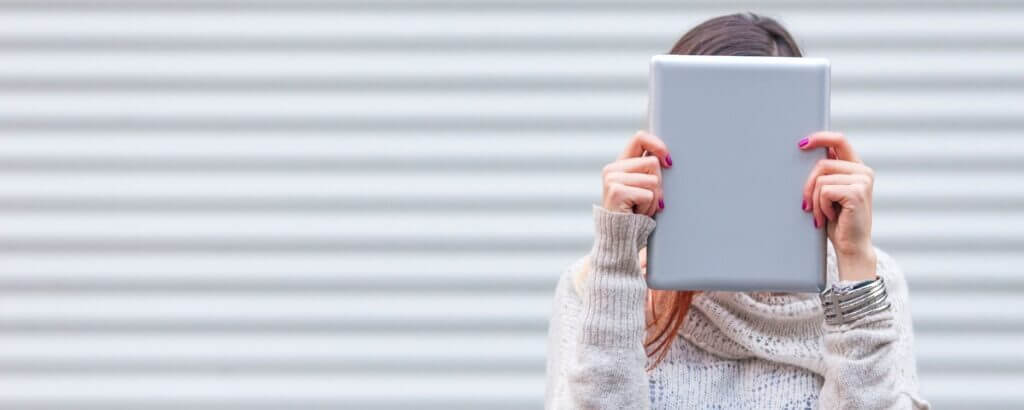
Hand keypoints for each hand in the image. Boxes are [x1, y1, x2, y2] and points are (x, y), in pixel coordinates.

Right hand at [601, 131, 671, 215]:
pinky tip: (638, 213)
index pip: (640, 138)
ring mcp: (612, 179)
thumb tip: (667, 158)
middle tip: (648, 199)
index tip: (668, 162)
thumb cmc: (636, 213)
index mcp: (619, 164)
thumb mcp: (643, 187)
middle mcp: (612, 169)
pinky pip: (648, 194)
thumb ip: (649, 170)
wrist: (620, 238)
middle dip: (658, 184)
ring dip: (654, 198)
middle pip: (653, 162)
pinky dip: (649, 207)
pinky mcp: (616, 191)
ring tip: (641, 208)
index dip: (658, 145)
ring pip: (653, 180)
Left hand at [799, 131, 876, 280]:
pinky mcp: (857, 192)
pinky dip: (820, 207)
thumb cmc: (837, 221)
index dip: (820, 137)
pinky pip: (824, 191)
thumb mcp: (829, 193)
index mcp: (856, 168)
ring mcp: (863, 181)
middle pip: (822, 164)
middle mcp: (863, 171)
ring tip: (822, 215)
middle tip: (807, 205)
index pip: (839, 140)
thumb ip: (825, 174)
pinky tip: (829, 217)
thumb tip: (804, 152)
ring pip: (821, 179)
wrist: (851, 247)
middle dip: (808, 186)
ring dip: (814, 201)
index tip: (801, 144)